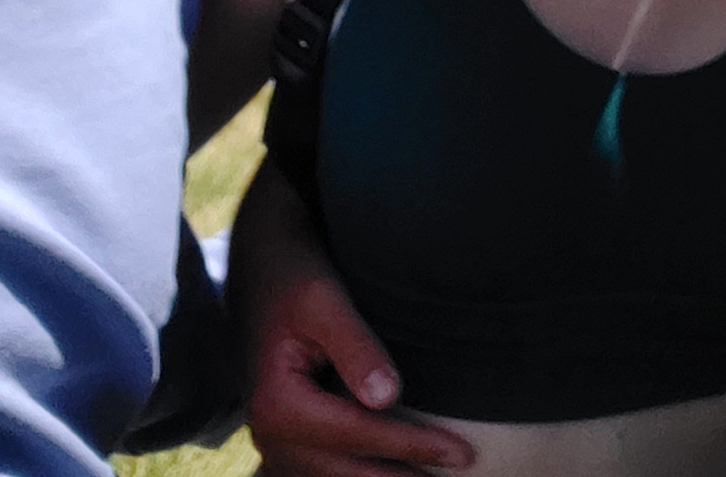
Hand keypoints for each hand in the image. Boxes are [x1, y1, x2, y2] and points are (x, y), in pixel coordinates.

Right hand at [231, 158, 473, 476]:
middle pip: (346, 471)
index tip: (463, 453)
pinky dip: (362, 473)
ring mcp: (273, 441)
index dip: (413, 446)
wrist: (260, 269)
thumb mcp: (324, 299)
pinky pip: (325, 470)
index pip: (357, 434)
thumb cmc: (296, 275)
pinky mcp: (285, 439)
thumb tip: (388, 397)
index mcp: (276, 402)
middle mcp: (267, 432)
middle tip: (464, 472)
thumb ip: (355, 346)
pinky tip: (401, 471)